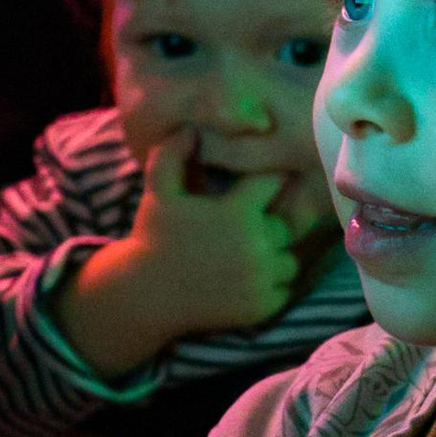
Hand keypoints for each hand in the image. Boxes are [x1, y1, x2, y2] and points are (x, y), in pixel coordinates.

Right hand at [57, 130, 301, 377]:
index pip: (275, 183)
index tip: (253, 190)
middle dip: (269, 224)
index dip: (266, 183)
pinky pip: (283, 290)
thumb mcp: (158, 190)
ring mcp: (261, 278)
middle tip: (245, 229)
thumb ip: (173, 154)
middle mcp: (257, 245)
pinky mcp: (263, 307)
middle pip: (286, 225)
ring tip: (248, 255)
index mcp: (239, 212)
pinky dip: (270, 286)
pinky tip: (245, 279)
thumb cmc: (153, 237)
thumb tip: (191, 129)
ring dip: (274, 256)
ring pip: (289, 260)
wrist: (147, 294)